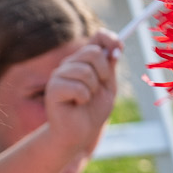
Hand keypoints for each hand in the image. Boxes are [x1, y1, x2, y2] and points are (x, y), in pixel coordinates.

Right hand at [44, 31, 120, 158]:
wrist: (78, 135)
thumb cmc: (92, 112)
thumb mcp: (107, 87)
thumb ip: (110, 67)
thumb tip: (116, 45)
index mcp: (83, 61)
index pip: (97, 38)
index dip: (109, 39)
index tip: (119, 48)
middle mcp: (69, 64)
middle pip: (93, 52)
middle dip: (103, 73)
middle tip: (98, 89)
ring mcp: (59, 75)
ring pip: (85, 71)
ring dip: (92, 90)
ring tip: (85, 100)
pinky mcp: (53, 89)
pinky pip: (78, 87)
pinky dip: (83, 98)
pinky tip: (76, 105)